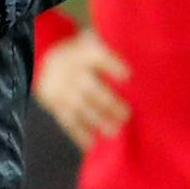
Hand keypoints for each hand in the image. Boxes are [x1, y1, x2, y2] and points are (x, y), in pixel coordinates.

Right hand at [34, 28, 131, 152]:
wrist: (43, 61)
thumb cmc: (82, 56)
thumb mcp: (92, 45)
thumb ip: (114, 51)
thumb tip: (146, 63)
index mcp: (83, 53)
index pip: (97, 56)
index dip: (112, 65)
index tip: (128, 76)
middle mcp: (70, 70)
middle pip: (89, 87)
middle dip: (107, 102)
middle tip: (126, 115)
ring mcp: (60, 88)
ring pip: (78, 106)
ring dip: (96, 120)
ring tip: (114, 132)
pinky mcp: (54, 104)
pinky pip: (65, 119)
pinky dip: (77, 133)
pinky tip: (90, 143)